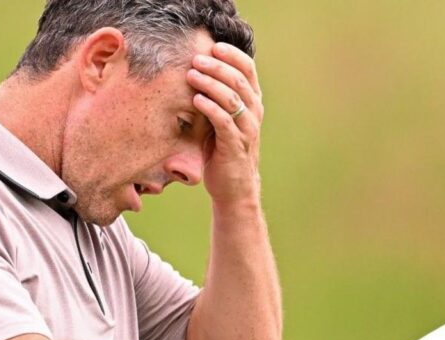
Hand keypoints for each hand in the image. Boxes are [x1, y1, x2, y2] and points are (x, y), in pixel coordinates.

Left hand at [187, 42, 263, 205]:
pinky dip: (210, 107)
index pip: (248, 69)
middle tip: (196, 60)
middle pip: (239, 80)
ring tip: (191, 75)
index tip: (213, 46)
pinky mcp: (235, 146)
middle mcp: (254, 113)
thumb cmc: (224, 151)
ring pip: (232, 98)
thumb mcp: (223, 120)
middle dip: (216, 66)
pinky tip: (196, 99)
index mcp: (252, 103)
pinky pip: (224, 121)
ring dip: (211, 83)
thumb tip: (197, 69)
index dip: (232, 55)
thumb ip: (218, 98)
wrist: (234, 188)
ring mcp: (246, 130)